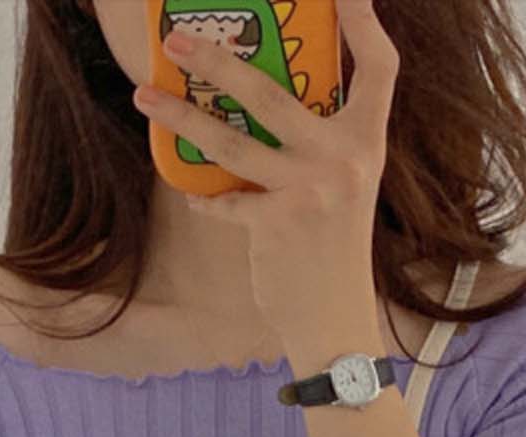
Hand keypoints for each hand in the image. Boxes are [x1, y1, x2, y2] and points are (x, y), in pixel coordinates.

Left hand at [132, 0, 397, 354]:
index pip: (379, 70)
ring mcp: (308, 191)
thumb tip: (273, 103)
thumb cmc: (335, 250)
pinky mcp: (274, 224)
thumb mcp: (347, 187)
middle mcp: (343, 160)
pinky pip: (225, 201)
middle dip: (219, 60)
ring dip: (182, 116)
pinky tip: (196, 196)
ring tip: (146, 97)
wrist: (335, 319)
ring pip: (231, 140)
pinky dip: (208, 200)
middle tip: (177, 39)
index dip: (365, 24)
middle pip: (274, 92)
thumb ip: (324, 144)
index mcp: (368, 143)